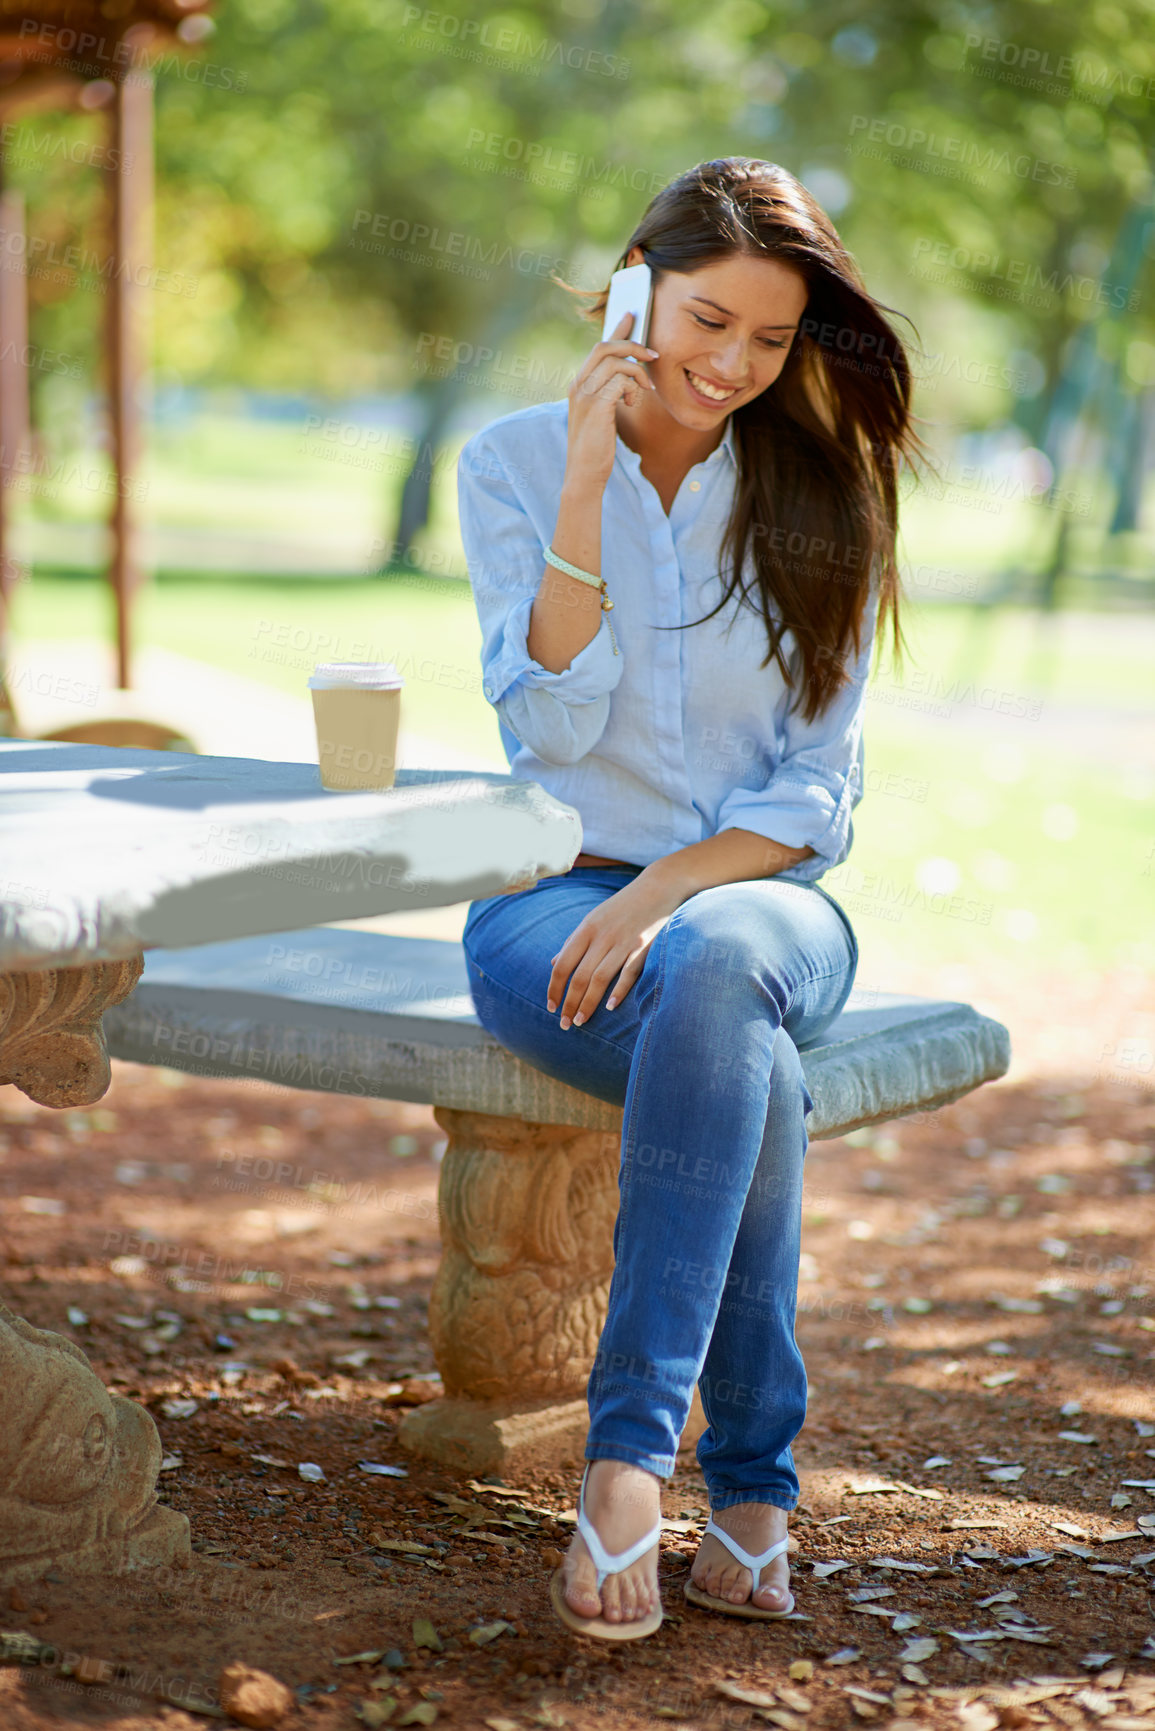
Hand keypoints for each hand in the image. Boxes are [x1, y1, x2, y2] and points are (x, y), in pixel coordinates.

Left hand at [546, 867, 687, 1028]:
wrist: (659, 886)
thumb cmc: (623, 906)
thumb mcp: (593, 918)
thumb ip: (573, 941)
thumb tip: (552, 963)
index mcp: (586, 929)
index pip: (563, 964)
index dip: (554, 988)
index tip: (550, 1007)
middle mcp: (602, 936)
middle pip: (580, 976)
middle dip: (569, 1003)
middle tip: (564, 1024)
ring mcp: (624, 941)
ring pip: (600, 978)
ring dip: (588, 1003)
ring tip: (580, 1021)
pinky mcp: (644, 946)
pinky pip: (629, 972)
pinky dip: (619, 991)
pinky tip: (610, 1008)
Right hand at [565, 311, 658, 490]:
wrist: (584, 473)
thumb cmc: (596, 446)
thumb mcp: (602, 414)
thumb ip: (609, 393)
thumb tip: (630, 377)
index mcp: (579, 384)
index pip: (598, 347)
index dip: (617, 330)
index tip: (632, 316)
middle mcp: (578, 384)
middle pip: (605, 346)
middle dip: (632, 345)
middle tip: (653, 355)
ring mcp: (584, 394)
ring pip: (615, 361)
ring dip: (637, 372)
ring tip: (645, 389)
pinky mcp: (596, 405)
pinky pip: (620, 381)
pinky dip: (632, 388)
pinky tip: (632, 403)